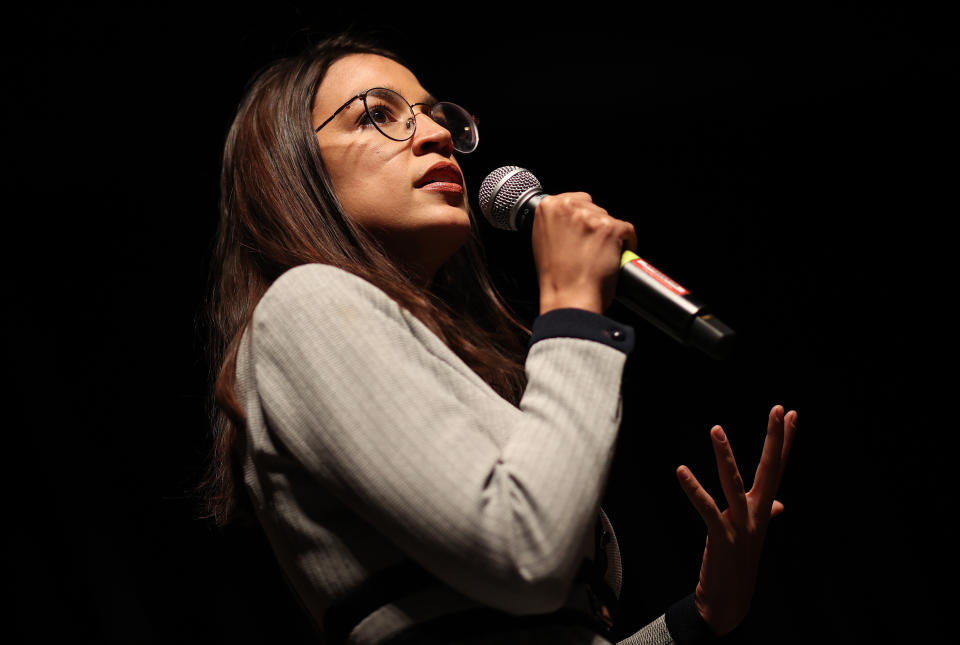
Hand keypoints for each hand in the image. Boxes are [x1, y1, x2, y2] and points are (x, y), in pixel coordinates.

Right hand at [531, 192, 636, 314]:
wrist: (569, 298)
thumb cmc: (556, 278)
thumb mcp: (542, 242)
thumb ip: (555, 224)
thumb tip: (570, 219)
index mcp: (548, 207)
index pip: (575, 200)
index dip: (582, 219)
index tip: (584, 231)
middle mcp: (568, 207)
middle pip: (594, 207)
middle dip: (595, 226)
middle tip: (590, 248)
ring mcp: (591, 217)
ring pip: (610, 219)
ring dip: (609, 236)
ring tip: (599, 256)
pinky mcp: (611, 228)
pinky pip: (627, 231)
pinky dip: (626, 244)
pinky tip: (614, 258)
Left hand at [676, 405, 797, 635]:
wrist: (731, 601)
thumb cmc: (739, 562)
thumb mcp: (754, 533)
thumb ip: (768, 514)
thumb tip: (780, 504)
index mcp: (763, 508)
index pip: (778, 467)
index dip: (786, 441)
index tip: (792, 414)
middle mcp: (757, 513)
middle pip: (769, 469)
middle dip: (775, 439)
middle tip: (780, 409)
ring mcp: (741, 525)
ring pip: (734, 483)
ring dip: (724, 456)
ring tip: (716, 429)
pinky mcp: (721, 536)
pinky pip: (706, 508)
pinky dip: (693, 489)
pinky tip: (681, 470)